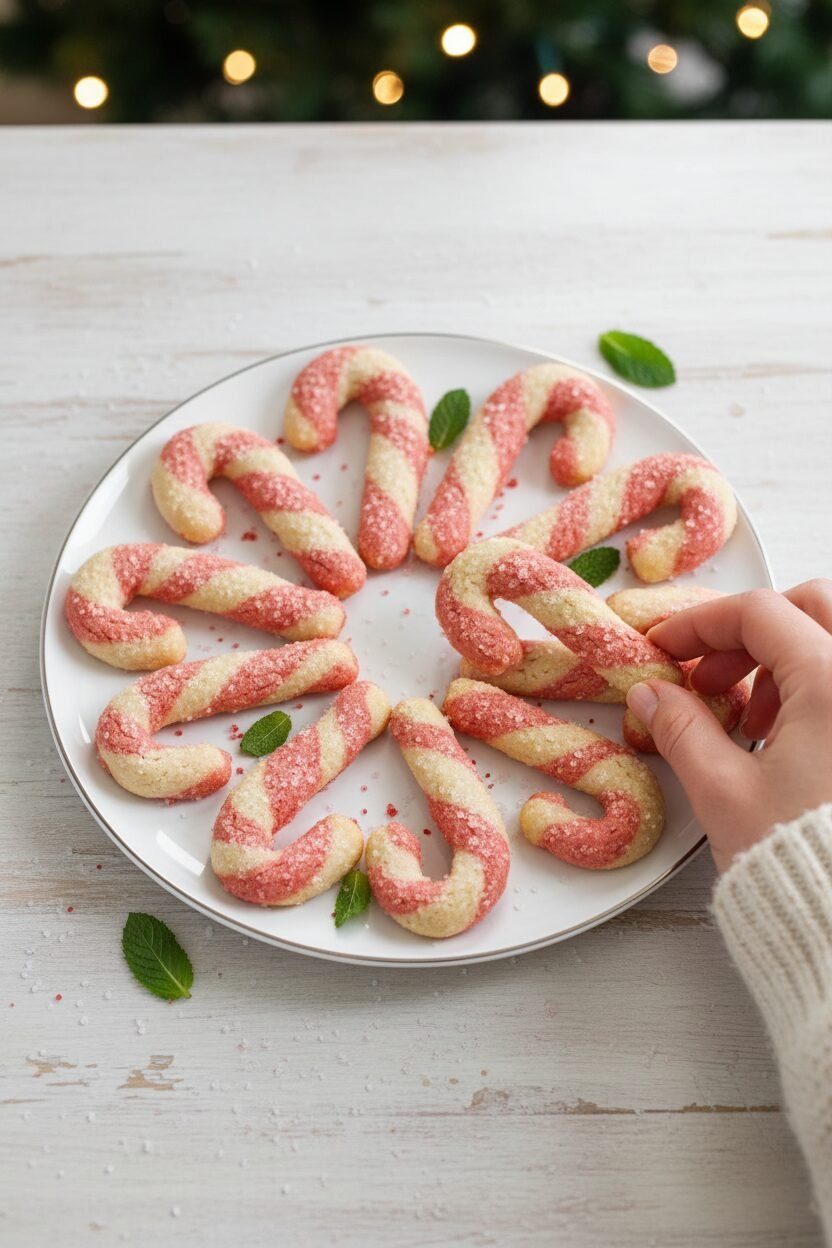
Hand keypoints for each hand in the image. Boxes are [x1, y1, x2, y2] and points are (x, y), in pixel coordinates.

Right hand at [625, 581, 831, 872]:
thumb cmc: (801, 865)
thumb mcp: (723, 792)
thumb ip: (681, 728)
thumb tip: (653, 696)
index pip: (759, 613)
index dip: (700, 624)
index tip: (667, 648)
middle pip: (811, 607)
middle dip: (753, 630)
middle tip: (712, 673)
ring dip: (787, 659)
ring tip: (750, 716)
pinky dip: (817, 688)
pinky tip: (788, 739)